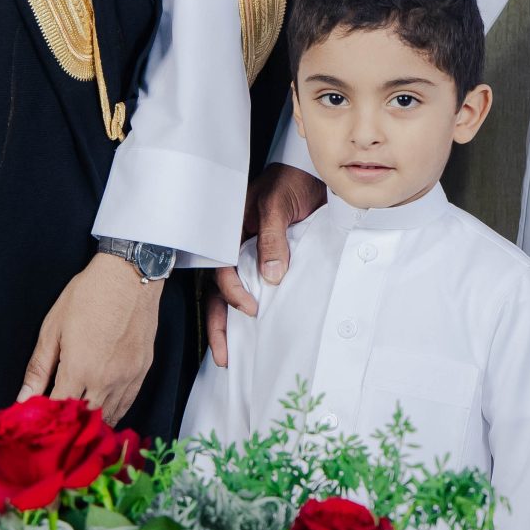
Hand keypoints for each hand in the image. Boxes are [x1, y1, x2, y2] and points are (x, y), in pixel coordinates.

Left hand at [21, 253, 166, 422]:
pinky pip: (127, 405)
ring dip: (90, 423)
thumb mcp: (53, 328)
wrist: (130, 274)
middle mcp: (106, 378)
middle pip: (84, 420)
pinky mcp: (142, 371)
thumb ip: (38, 368)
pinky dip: (112, 413)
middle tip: (54, 425)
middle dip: (68, 426)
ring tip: (75, 422)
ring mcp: (128, 376)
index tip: (36, 422)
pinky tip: (99, 411)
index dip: (46, 421)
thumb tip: (23, 398)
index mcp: (80, 368)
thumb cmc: (89, 295)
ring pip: (108, 417)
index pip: (59, 411)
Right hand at [206, 163, 326, 366]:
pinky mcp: (268, 260)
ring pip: (233, 293)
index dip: (232, 292)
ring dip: (230, 323)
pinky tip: (254, 331)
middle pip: (218, 290)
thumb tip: (270, 277)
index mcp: (230, 232)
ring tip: (230, 355)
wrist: (312, 173)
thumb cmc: (289, 182)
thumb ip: (271, 238)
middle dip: (218, 323)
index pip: (222, 269)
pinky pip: (255, 287)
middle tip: (223, 355)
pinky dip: (252, 308)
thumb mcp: (278, 205)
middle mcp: (235, 247)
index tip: (250, 309)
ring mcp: (250, 254)